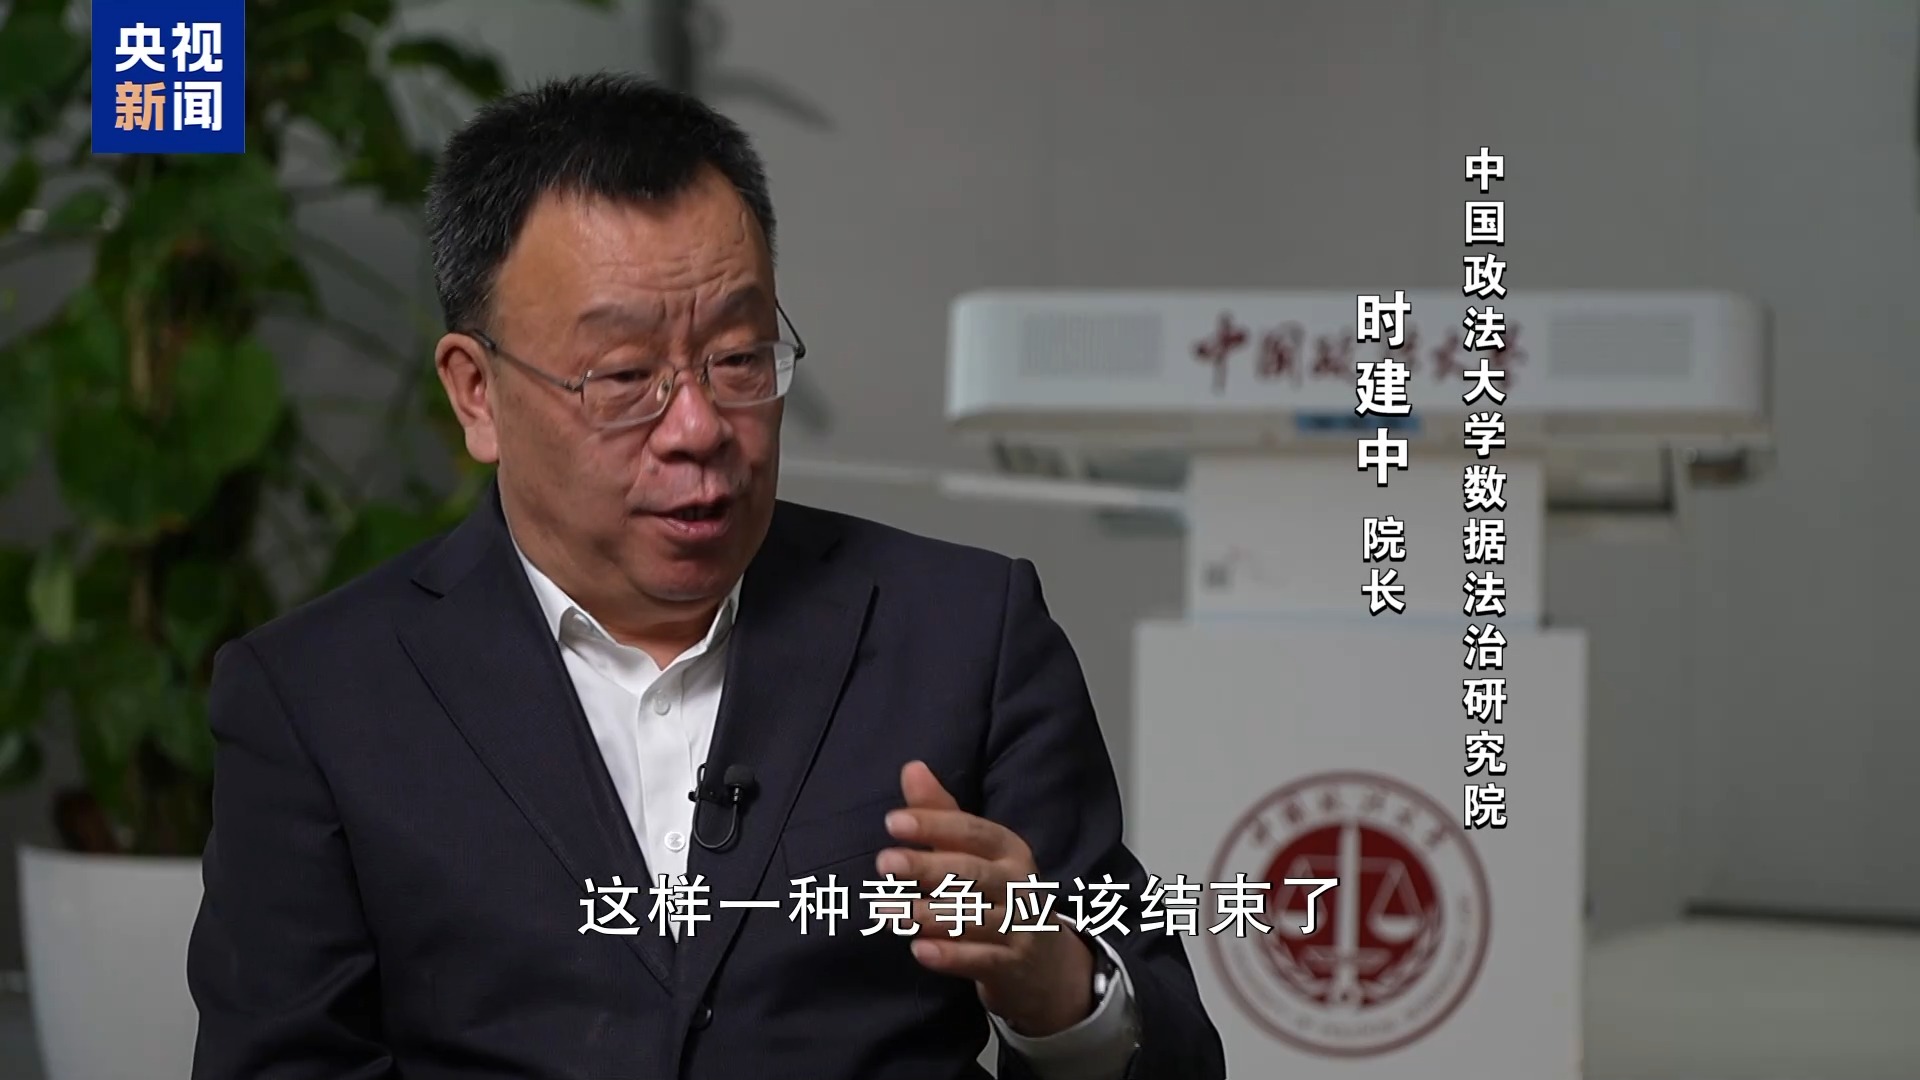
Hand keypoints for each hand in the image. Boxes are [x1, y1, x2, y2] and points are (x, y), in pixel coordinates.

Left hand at [878, 760, 1095, 1037]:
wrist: (1046, 966)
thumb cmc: (997, 896)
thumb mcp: (976, 854)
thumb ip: (942, 815)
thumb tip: (912, 767)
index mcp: (1009, 850)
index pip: (972, 831)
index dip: (934, 824)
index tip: (893, 822)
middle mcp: (1018, 885)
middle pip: (972, 873)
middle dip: (928, 866)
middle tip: (884, 863)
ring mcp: (1019, 927)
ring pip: (974, 918)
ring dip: (928, 914)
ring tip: (886, 912)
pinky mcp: (1012, 966)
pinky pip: (982, 959)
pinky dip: (952, 956)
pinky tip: (919, 949)